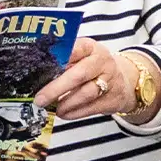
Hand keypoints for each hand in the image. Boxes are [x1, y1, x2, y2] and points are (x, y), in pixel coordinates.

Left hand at [35, 39, 158, 120]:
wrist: (123, 81)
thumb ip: (64, 62)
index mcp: (90, 47)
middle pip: (79, 75)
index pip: (75, 49)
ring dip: (66, 103)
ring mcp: (110, 80)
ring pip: (86, 93)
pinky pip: (91, 108)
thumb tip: (37, 73)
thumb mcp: (82, 57)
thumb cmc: (93, 68)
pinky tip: (64, 113)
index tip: (44, 66)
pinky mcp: (113, 99)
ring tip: (53, 109)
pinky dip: (75, 113)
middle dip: (56, 88)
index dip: (60, 58)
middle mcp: (102, 61)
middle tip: (40, 99)